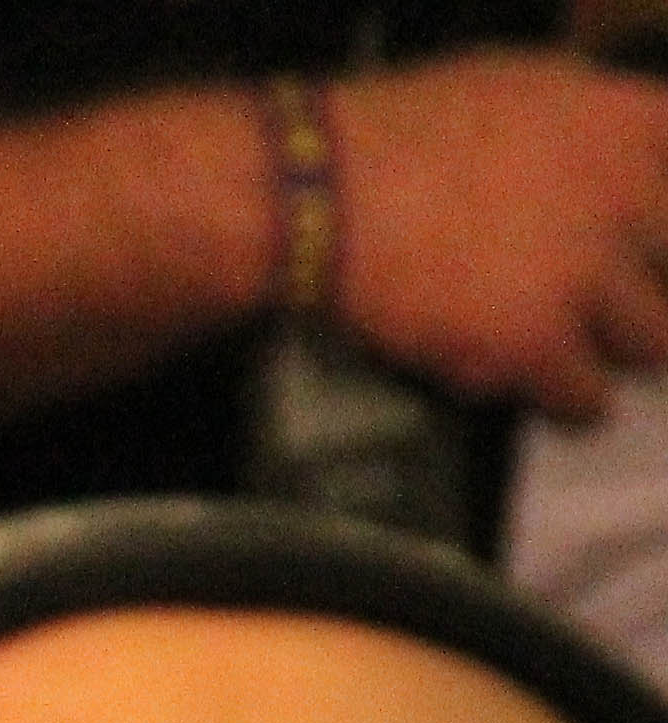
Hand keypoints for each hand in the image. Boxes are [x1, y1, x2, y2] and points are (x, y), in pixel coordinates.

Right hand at [334, 50, 667, 419]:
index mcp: (632, 124)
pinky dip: (569, 403)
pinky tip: (551, 396)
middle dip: (641, 287)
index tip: (638, 249)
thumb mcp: (527, 85)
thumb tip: (615, 159)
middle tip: (605, 302)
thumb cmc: (404, 131)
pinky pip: (587, 399)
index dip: (654, 227)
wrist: (321, 191)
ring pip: (653, 341)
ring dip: (616, 348)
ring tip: (581, 353)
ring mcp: (588, 276)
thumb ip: (591, 126)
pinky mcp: (537, 345)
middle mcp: (630, 197)